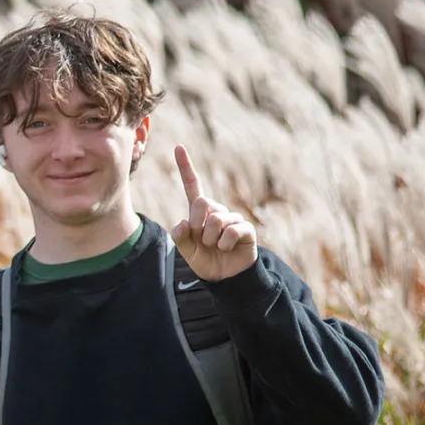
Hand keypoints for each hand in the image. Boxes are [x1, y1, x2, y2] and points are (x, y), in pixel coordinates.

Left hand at [171, 145, 258, 281]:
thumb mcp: (186, 250)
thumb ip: (180, 237)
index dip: (186, 167)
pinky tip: (228, 248)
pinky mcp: (246, 229)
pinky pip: (231, 231)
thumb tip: (183, 223)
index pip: (193, 186)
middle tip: (203, 240)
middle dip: (197, 225)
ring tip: (216, 247)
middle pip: (202, 202)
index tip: (178, 147)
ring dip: (210, 240)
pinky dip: (225, 244)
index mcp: (199, 212)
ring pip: (215, 220)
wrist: (224, 277)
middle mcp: (217, 210)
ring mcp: (232, 218)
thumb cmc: (204, 260)